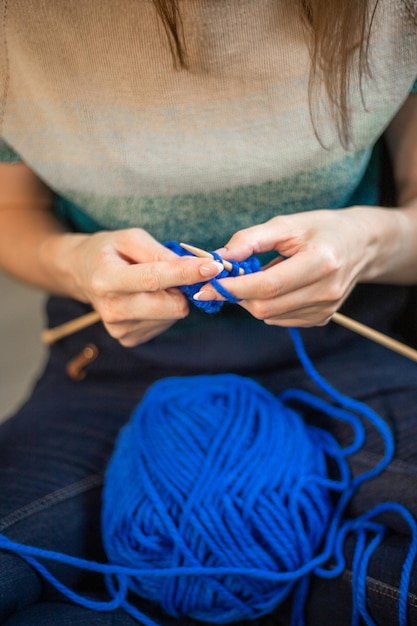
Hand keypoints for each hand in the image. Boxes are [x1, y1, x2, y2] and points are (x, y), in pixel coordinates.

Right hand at [45, 228, 222, 345]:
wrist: (82, 274)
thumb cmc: (108, 251)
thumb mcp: (130, 238)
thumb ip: (160, 253)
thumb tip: (194, 267)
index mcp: (106, 279)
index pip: (154, 279)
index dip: (186, 273)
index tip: (212, 266)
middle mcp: (111, 309)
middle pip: (171, 306)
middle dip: (183, 288)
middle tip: (180, 272)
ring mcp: (119, 329)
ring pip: (173, 315)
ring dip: (172, 297)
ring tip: (152, 284)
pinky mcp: (128, 339)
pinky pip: (165, 324)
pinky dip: (164, 309)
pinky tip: (147, 298)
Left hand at [194, 207, 403, 326]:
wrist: (361, 244)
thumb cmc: (321, 228)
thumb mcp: (286, 224)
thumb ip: (250, 240)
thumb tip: (217, 258)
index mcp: (320, 262)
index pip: (267, 286)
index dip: (233, 287)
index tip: (205, 286)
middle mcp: (326, 291)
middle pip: (265, 306)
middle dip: (237, 295)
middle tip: (224, 280)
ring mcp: (326, 309)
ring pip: (269, 316)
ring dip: (251, 300)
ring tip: (259, 275)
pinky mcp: (322, 318)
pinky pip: (280, 319)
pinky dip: (267, 306)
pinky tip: (276, 287)